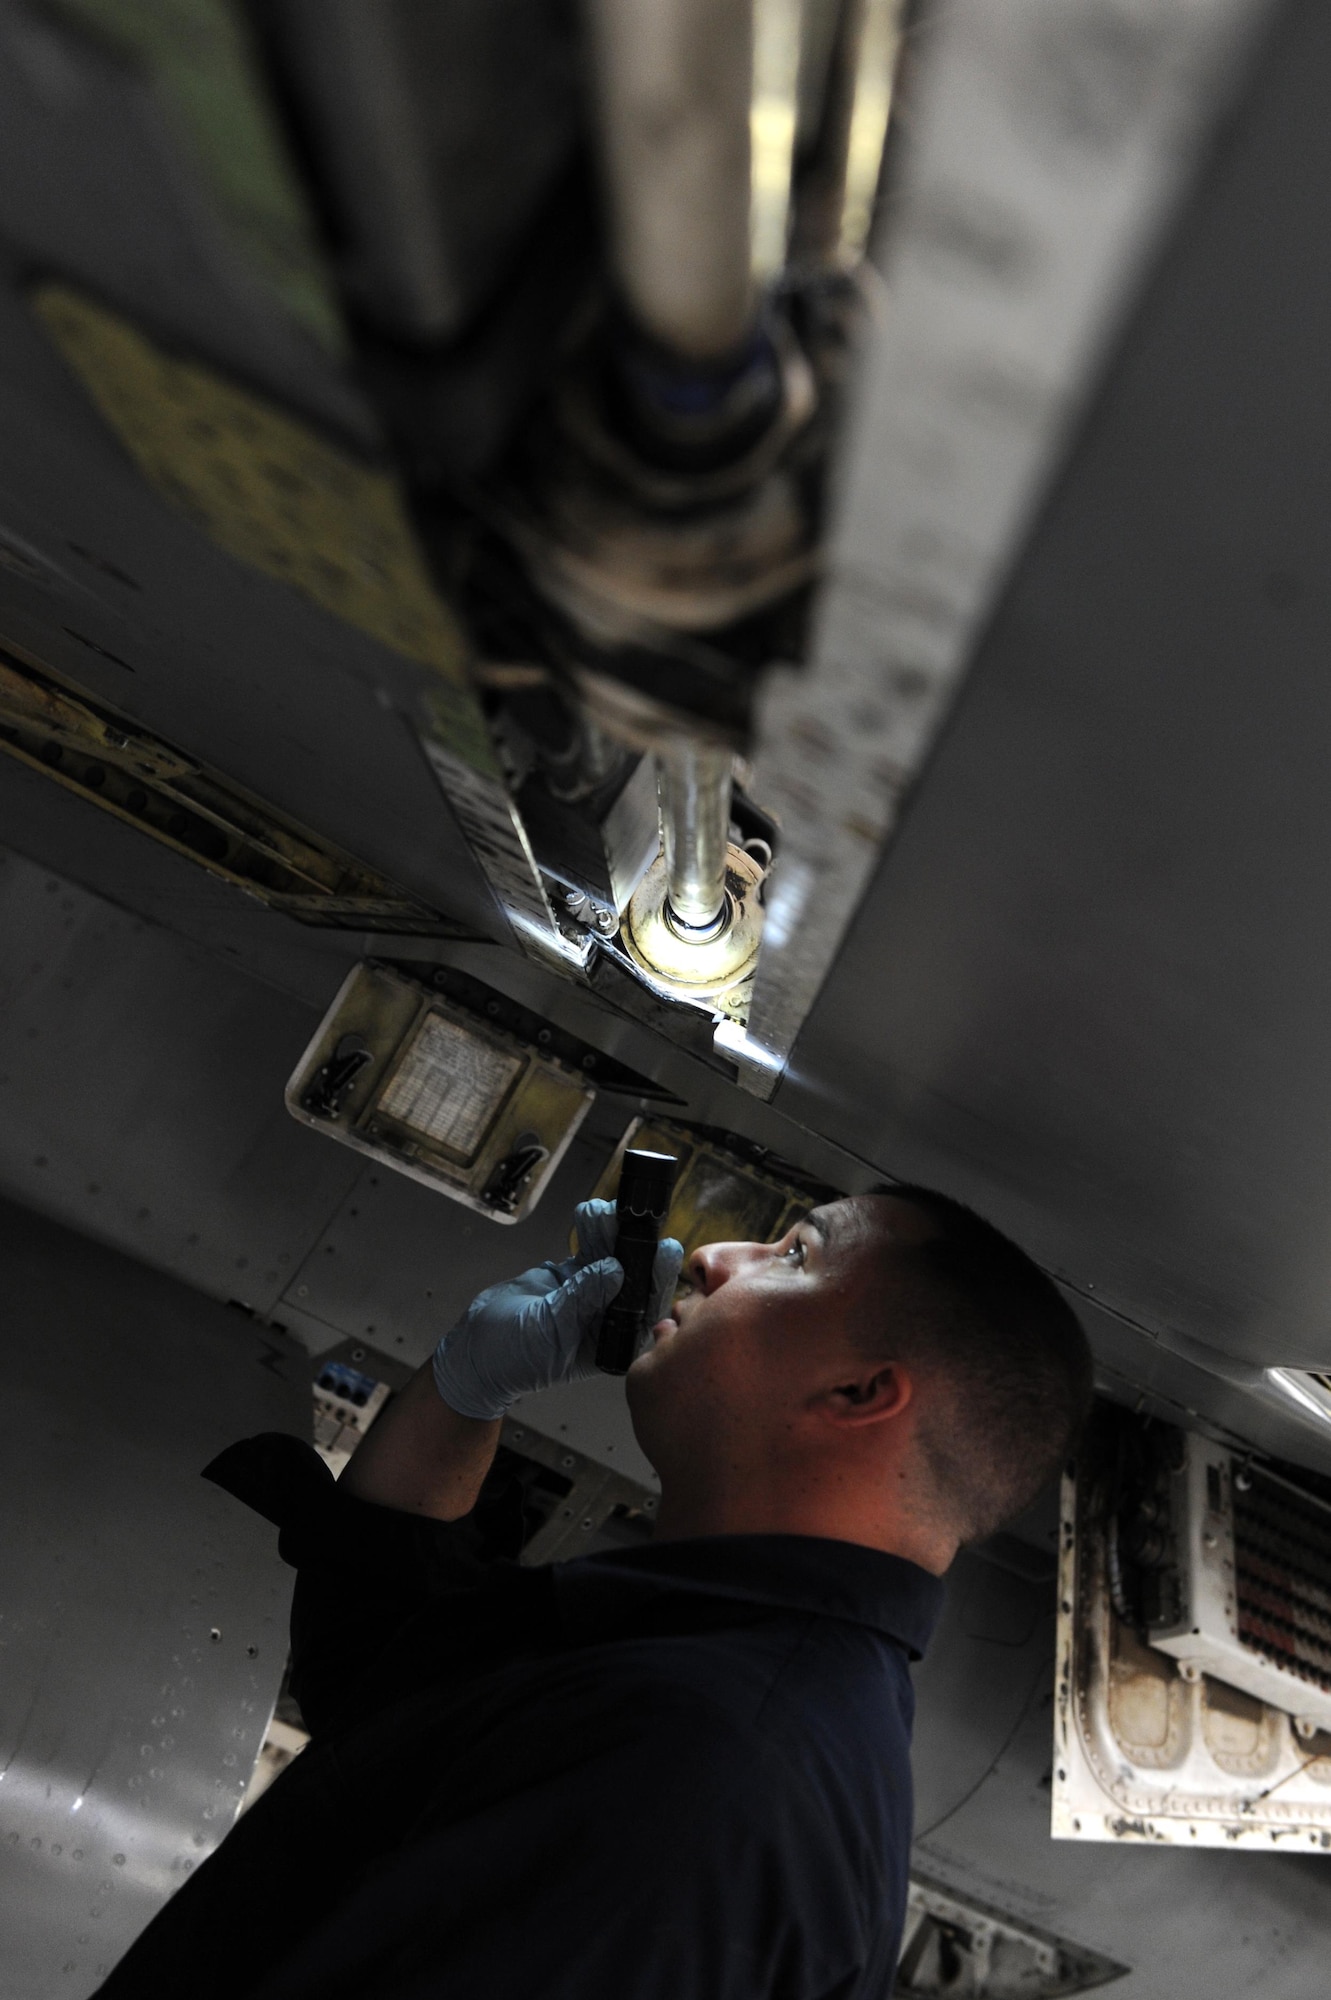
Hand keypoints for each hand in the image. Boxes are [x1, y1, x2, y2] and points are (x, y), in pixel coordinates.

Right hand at [431, 1200, 684, 1420]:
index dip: (657, 1278)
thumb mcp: (548, 1330)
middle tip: (640, 1219)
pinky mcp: (574, 1279)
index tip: (665, 1249)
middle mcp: (609, 1321)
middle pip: (634, 1279)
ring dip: (611, 1233)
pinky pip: (589, 1251)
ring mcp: (592, 1297)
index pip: (644, 1309)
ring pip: (612, 1259)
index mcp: (613, 1345)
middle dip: (636, 1248)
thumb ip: (581, 1300)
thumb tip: (614, 1269)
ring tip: (606, 1210)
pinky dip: (590, 1232)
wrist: (476, 1350)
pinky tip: (591, 1214)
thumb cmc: (513, 1357)